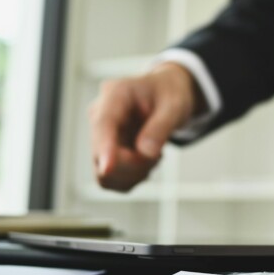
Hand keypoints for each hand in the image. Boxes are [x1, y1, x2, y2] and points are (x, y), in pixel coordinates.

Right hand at [89, 63, 203, 191]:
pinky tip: (146, 159)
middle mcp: (99, 115)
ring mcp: (99, 136)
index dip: (104, 148)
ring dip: (135, 174)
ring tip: (154, 154)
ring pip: (105, 174)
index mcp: (115, 94)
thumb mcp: (174, 106)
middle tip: (159, 155)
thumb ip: (161, 127)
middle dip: (134, 165)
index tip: (107, 169)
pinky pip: (112, 180)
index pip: (103, 124)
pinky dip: (133, 178)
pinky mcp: (103, 153)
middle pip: (101, 155)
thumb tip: (145, 153)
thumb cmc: (169, 94)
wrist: (166, 96)